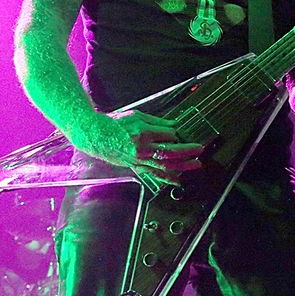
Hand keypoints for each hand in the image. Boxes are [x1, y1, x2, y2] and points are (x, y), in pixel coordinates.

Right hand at [68, 110, 203, 185]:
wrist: (95, 135)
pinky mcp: (135, 166)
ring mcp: (138, 159)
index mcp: (142, 132)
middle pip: (170, 152)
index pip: (169, 134)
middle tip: (199, 149)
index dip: (178, 134)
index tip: (185, 132)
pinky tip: (178, 180)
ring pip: (164, 165)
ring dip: (183, 166)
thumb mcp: (137, 116)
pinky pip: (153, 174)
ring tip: (196, 164)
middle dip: (188, 151)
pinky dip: (167, 178)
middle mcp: (141, 148)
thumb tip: (175, 125)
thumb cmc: (114, 124)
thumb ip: (158, 122)